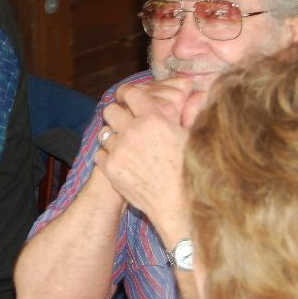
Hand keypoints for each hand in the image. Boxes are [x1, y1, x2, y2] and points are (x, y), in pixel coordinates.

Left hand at [94, 78, 198, 245]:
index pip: (131, 94)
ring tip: (125, 144)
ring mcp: (119, 150)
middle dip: (117, 113)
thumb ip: (189, 114)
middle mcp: (133, 131)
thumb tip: (197, 94)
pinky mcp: (110, 168)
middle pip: (111, 110)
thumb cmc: (191, 171)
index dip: (127, 93)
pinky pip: (100, 153)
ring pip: (104, 133)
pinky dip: (108, 155)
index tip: (126, 96)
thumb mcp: (193, 137)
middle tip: (123, 120)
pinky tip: (121, 161)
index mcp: (154, 119)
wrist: (177, 205)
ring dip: (114, 136)